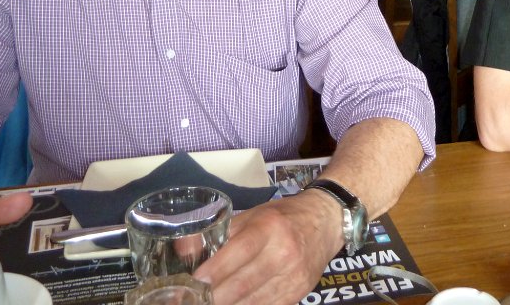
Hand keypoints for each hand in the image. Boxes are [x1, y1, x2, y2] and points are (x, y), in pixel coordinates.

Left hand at [194, 189, 342, 304]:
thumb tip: (183, 248)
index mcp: (269, 227)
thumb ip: (221, 232)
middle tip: (192, 300)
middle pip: (243, 283)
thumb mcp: (254, 215)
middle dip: (215, 297)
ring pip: (253, 301)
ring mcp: (293, 275)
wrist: (327, 221)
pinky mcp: (299, 292)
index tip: (195, 282)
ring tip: (208, 304)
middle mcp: (284, 252)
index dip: (216, 269)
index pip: (240, 251)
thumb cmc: (284, 216)